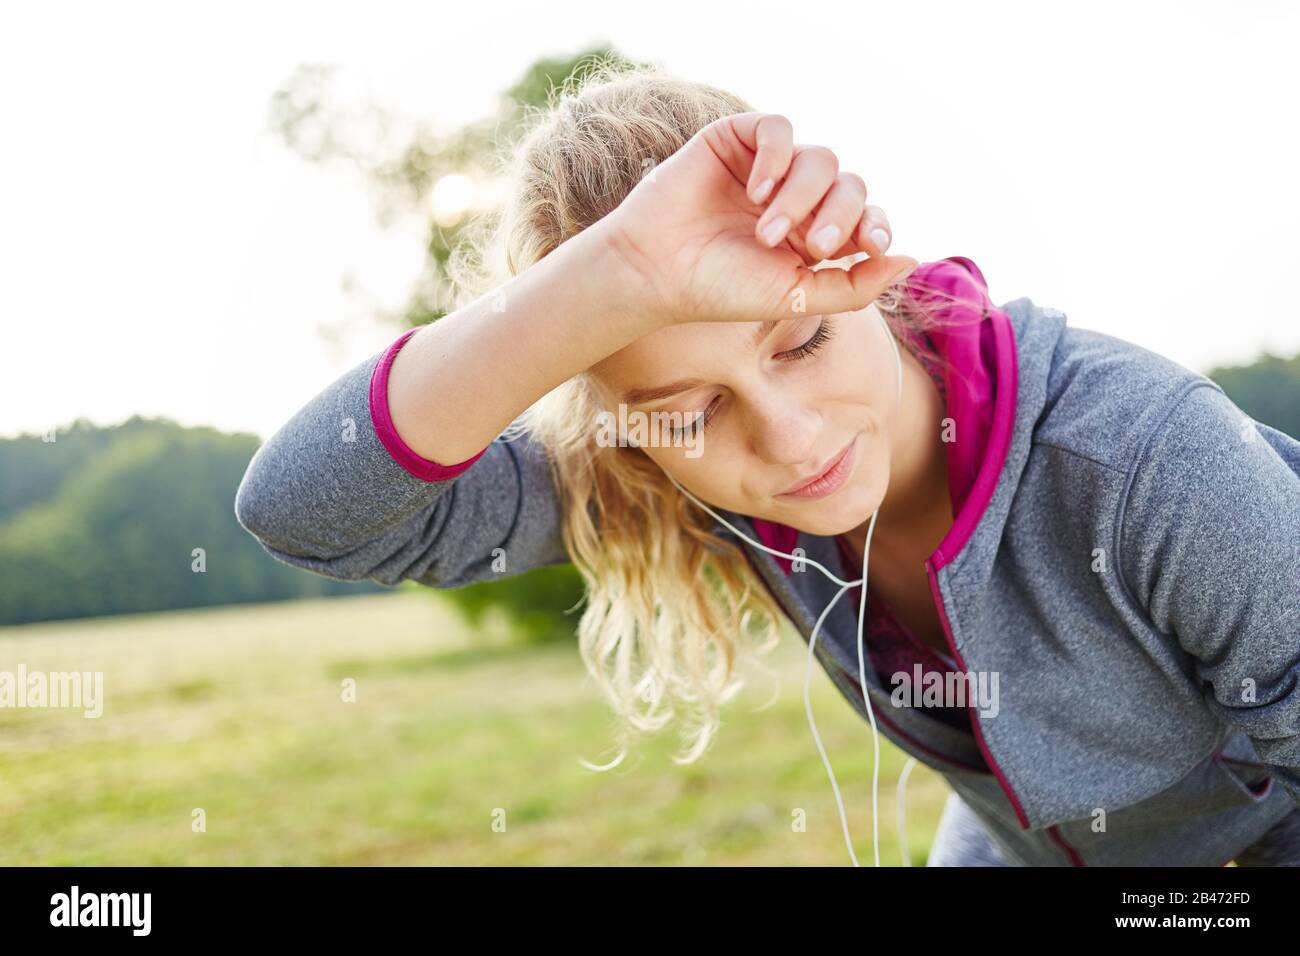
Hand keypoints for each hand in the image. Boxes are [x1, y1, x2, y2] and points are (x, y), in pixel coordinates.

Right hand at [600, 111, 917, 327]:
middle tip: (811, 246)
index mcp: (814, 236)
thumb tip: (912, 261)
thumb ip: (855, 286)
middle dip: (840, 215)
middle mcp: (797, 199)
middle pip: (850, 184)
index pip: (868, 217)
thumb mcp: (796, 298)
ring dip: (802, 196)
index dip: (876, 226)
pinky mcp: (737, 140)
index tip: (869, 246)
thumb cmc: (721, 290)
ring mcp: (768, 168)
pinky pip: (779, 128)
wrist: (657, 271)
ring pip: (820, 158)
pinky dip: (777, 156)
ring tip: (768, 230)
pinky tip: (756, 190)